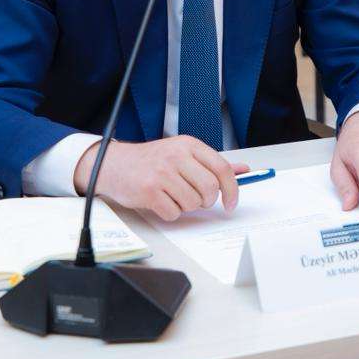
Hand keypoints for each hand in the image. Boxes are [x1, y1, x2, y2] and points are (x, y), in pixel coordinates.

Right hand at [73, 136, 249, 221]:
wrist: (115, 164)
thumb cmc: (152, 161)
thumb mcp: (184, 154)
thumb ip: (213, 163)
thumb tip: (243, 169)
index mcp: (189, 145)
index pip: (221, 169)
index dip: (232, 190)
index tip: (232, 203)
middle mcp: (176, 156)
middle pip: (209, 189)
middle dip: (207, 201)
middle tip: (198, 200)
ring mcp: (162, 173)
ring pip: (192, 203)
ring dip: (186, 206)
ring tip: (174, 196)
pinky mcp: (149, 191)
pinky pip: (173, 213)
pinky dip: (170, 212)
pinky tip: (162, 201)